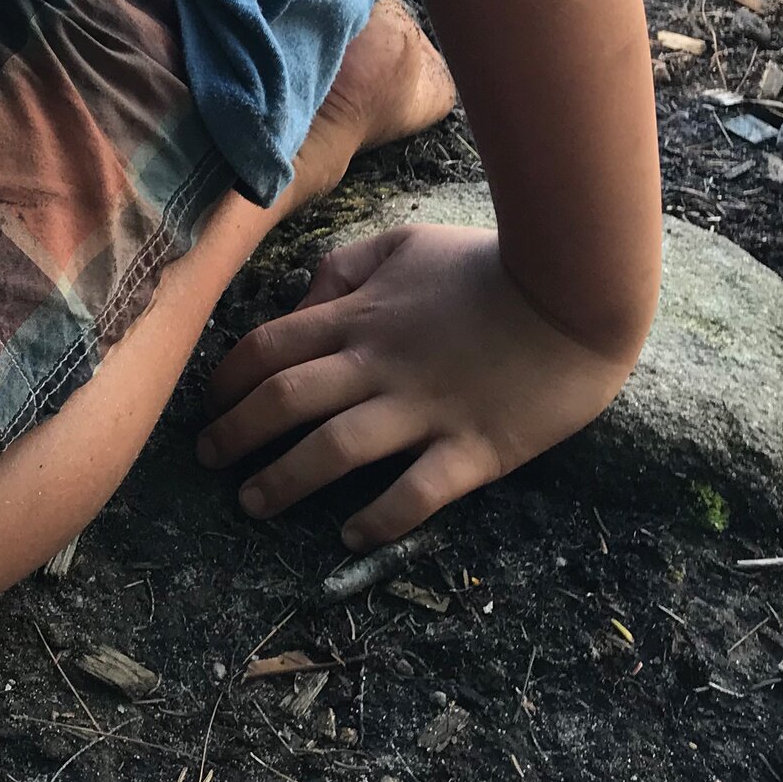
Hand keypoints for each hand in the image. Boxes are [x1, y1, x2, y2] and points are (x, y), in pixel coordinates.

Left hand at [197, 224, 640, 550]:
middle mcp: (377, 365)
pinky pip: (415, 493)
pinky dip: (378, 519)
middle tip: (206, 460)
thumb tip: (298, 304)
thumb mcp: (402, 244)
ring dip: (282, 481)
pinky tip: (349, 537)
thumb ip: (342, 270)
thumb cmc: (486, 263)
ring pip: (332, 450)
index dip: (225, 380)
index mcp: (357, 316)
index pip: (266, 348)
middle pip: (283, 402)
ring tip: (251, 503)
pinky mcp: (474, 448)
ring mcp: (424, 409)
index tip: (206, 404)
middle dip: (233, 434)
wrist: (576, 289)